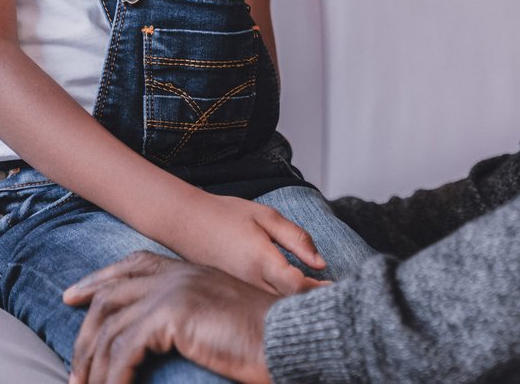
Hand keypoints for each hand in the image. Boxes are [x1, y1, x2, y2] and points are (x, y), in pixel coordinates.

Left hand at [64, 252, 277, 383]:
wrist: (290, 335)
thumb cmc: (265, 336)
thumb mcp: (220, 318)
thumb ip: (191, 318)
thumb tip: (166, 337)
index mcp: (190, 270)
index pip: (134, 265)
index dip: (100, 279)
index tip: (73, 295)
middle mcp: (179, 274)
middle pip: (110, 295)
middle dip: (84, 331)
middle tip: (72, 367)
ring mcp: (174, 291)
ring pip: (111, 328)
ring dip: (94, 367)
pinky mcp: (173, 315)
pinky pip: (124, 351)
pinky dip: (112, 378)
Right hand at [171, 194, 327, 296]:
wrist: (184, 222)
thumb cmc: (227, 215)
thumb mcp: (267, 217)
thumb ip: (296, 239)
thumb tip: (321, 262)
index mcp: (261, 261)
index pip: (297, 286)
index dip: (318, 289)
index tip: (334, 284)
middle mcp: (250, 281)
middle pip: (289, 301)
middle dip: (311, 299)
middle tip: (331, 291)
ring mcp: (240, 290)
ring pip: (275, 304)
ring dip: (296, 301)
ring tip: (315, 291)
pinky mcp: (233, 291)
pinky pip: (261, 301)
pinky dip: (279, 300)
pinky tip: (290, 292)